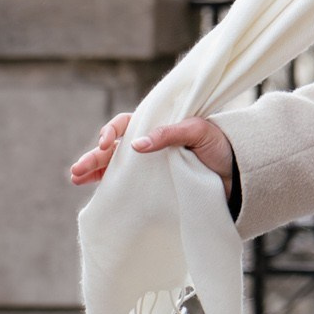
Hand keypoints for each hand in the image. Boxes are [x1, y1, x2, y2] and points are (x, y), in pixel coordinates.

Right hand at [68, 113, 235, 194]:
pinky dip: (109, 187)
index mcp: (160, 125)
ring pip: (115, 166)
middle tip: (77, 169)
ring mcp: (150, 166)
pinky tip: (92, 190)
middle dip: (94, 156)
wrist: (239, 175)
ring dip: (94, 171)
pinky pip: (127, 185)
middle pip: (116, 148)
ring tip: (75, 178)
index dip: (113, 131)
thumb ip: (170, 133)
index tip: (106, 143)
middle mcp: (151, 145)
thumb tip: (136, 145)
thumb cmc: (220, 146)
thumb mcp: (199, 132)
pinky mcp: (154, 186)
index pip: (129, 123)